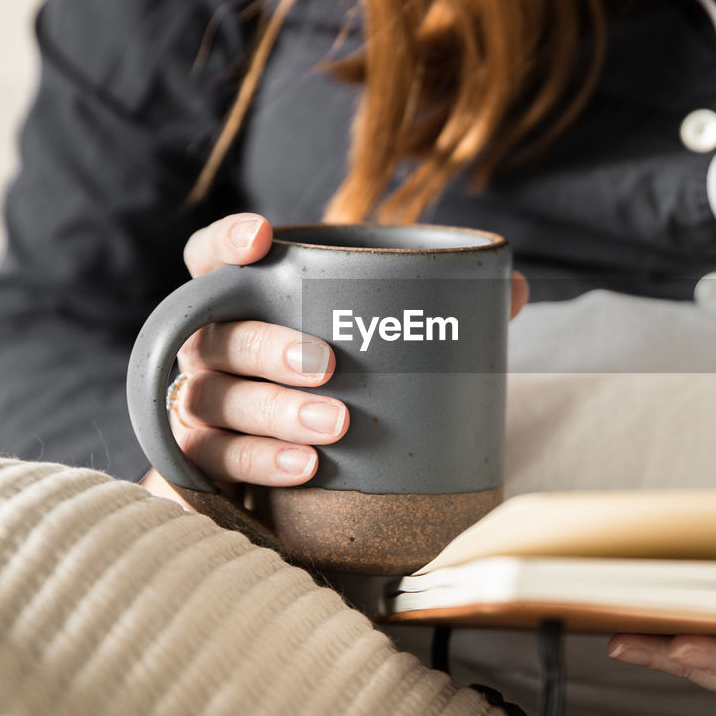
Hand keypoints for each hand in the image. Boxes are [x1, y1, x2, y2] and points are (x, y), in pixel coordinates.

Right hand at [142, 213, 528, 503]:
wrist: (319, 476)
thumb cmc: (351, 387)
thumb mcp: (389, 347)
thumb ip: (443, 313)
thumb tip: (512, 286)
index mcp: (248, 305)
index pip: (211, 258)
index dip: (226, 242)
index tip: (264, 239)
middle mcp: (212, 350)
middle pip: (218, 337)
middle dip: (269, 347)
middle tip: (329, 366)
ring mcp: (202, 407)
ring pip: (212, 400)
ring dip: (273, 412)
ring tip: (336, 426)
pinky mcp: (207, 463)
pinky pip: (212, 462)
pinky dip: (258, 462)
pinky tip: (304, 468)